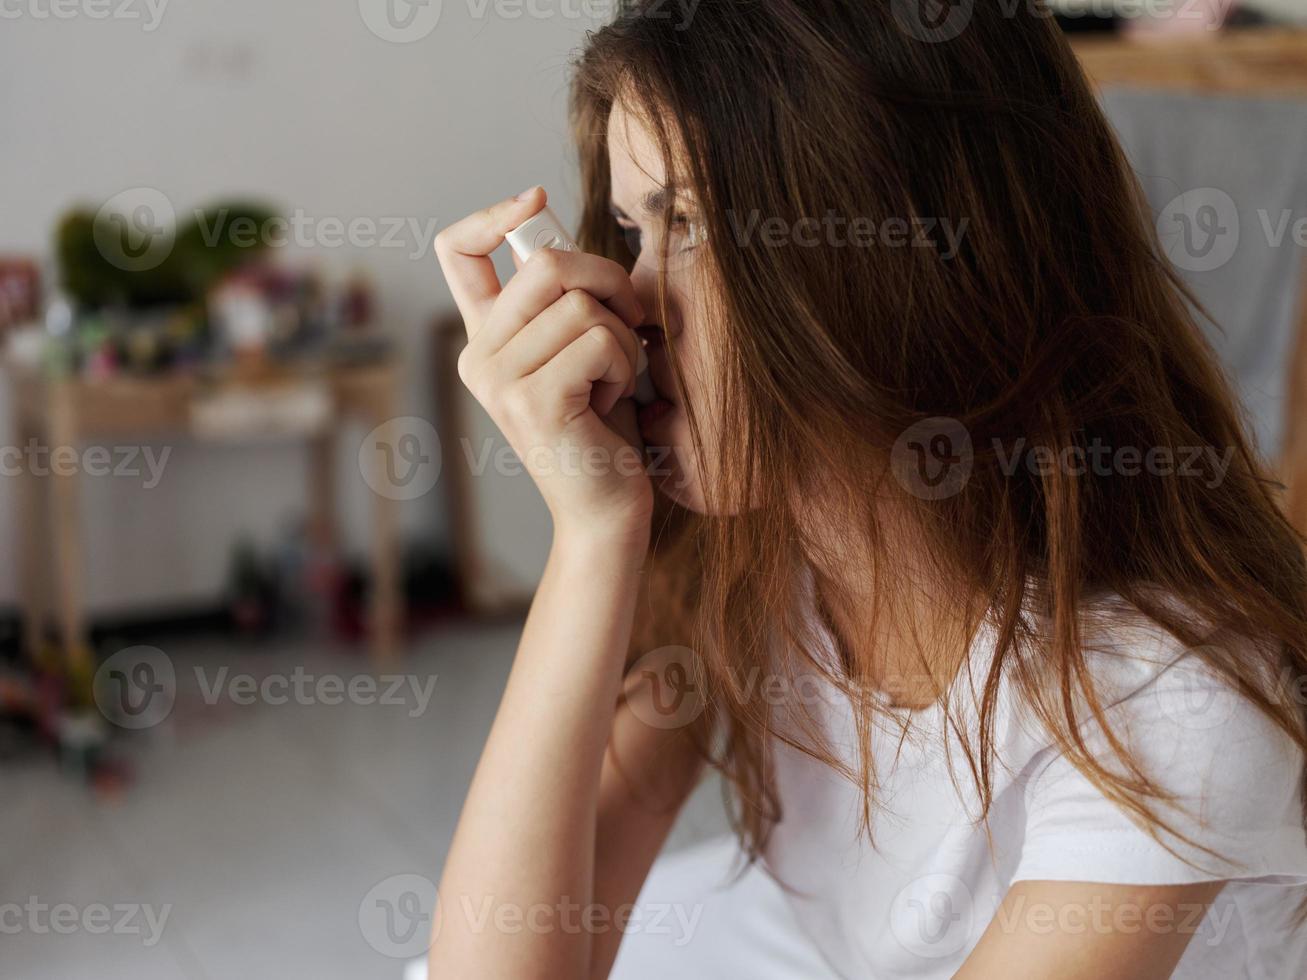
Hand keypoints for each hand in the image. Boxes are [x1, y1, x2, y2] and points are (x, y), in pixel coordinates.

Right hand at [435, 187, 652, 538]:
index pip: (456, 250)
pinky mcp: (532, 401)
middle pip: (545, 262)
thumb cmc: (603, 430)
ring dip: (622, 337)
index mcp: (484, 339)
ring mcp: (498, 380)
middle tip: (628, 324)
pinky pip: (598, 338)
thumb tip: (557, 224)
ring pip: (581, 303)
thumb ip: (562, 300)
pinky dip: (624, 365)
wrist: (606, 511)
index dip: (492, 213)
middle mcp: (478, 357)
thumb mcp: (577, 352)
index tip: (536, 200)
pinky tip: (612, 403)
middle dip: (607, 280)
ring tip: (613, 381)